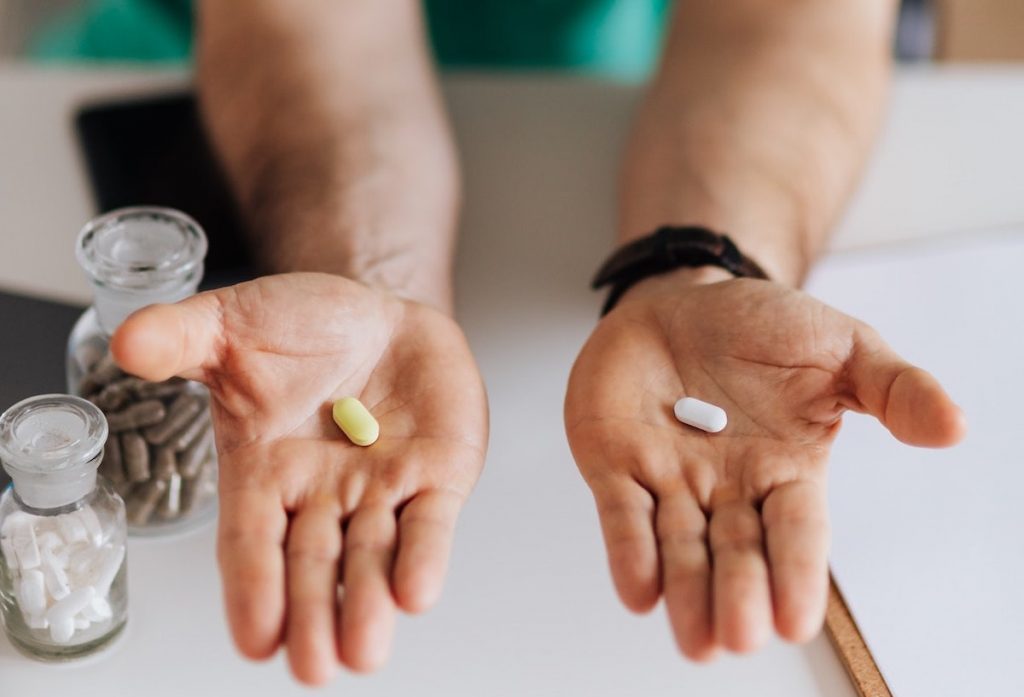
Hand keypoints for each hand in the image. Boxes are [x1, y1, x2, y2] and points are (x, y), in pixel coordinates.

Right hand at [111, 273, 487, 683]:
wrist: (380, 315)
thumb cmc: (303, 329)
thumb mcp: (234, 324)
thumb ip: (183, 337)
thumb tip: (128, 341)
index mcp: (265, 472)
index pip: (252, 540)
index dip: (253, 588)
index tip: (255, 639)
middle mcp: (322, 495)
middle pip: (312, 566)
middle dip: (312, 616)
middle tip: (312, 667)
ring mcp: (381, 490)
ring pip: (372, 557)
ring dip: (367, 603)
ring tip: (362, 650)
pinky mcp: (437, 477)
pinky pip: (430, 522)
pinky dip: (424, 556)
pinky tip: (417, 592)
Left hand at [564, 268, 964, 659]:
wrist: (684, 299)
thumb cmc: (763, 327)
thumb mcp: (841, 347)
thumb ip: (893, 389)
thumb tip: (954, 426)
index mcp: (786, 471)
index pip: (795, 532)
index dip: (796, 574)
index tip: (797, 621)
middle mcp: (727, 488)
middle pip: (735, 552)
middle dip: (737, 594)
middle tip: (739, 637)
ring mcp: (669, 478)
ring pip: (679, 547)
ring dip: (685, 591)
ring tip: (696, 639)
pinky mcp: (616, 464)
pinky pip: (623, 513)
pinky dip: (629, 550)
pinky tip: (638, 590)